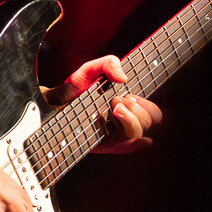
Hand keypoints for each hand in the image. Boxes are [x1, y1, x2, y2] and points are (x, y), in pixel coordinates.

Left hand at [44, 55, 161, 152]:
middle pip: (152, 121)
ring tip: (113, 108)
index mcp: (129, 104)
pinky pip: (129, 147)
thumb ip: (109, 63)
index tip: (132, 96)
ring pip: (140, 133)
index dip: (149, 105)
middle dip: (138, 109)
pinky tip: (120, 129)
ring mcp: (119, 135)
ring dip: (131, 119)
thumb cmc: (77, 88)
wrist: (56, 104)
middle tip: (117, 101)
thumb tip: (123, 78)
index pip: (155, 111)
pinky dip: (131, 141)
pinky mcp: (108, 146)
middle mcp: (127, 120)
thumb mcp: (91, 69)